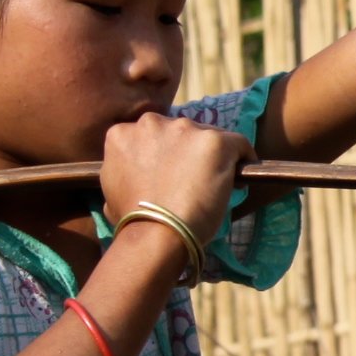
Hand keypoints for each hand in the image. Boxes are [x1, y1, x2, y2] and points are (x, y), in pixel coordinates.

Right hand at [98, 111, 247, 244]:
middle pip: (179, 132)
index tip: (172, 172)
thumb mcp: (112, 190)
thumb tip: (135, 176)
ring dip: (211, 156)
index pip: (150, 135)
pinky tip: (241, 177)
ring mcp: (185, 129)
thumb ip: (124, 171)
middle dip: (187, 152)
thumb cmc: (133, 221)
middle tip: (193, 180)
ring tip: (216, 183)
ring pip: (207, 136)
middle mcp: (151, 123)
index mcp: (122, 133)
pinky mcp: (216, 141)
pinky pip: (238, 144)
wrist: (157, 233)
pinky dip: (243, 158)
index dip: (163, 154)